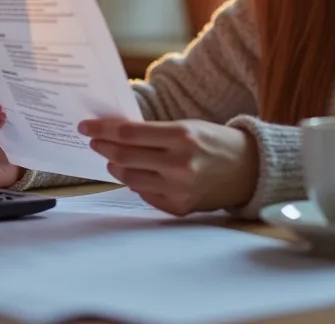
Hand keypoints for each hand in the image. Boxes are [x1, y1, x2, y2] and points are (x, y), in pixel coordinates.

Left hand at [78, 118, 258, 215]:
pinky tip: (135, 175)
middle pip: (123, 157)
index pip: (128, 134)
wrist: (249, 170)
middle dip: (102, 148)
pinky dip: (136, 183)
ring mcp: (179, 189)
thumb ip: (154, 133)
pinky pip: (145, 195)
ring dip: (115, 167)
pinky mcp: (179, 207)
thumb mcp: (188, 127)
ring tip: (112, 159)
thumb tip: (115, 135)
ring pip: (129, 179)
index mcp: (181, 136)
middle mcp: (179, 164)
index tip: (85, 127)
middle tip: (94, 142)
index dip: (102, 130)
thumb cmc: (215, 142)